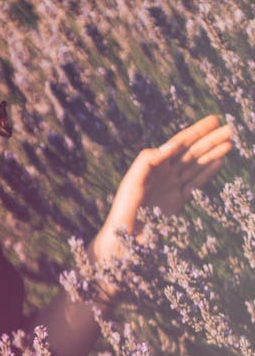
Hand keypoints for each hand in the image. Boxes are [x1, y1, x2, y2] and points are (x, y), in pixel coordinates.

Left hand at [92, 115, 232, 262]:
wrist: (124, 235)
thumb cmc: (124, 207)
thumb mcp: (133, 179)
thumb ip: (149, 159)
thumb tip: (173, 145)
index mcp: (155, 164)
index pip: (180, 142)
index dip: (197, 131)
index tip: (214, 120)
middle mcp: (165, 173)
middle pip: (192, 151)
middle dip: (210, 139)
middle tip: (230, 128)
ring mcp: (172, 186)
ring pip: (197, 165)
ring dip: (213, 153)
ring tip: (230, 142)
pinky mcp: (177, 202)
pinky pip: (196, 183)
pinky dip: (208, 172)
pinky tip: (220, 161)